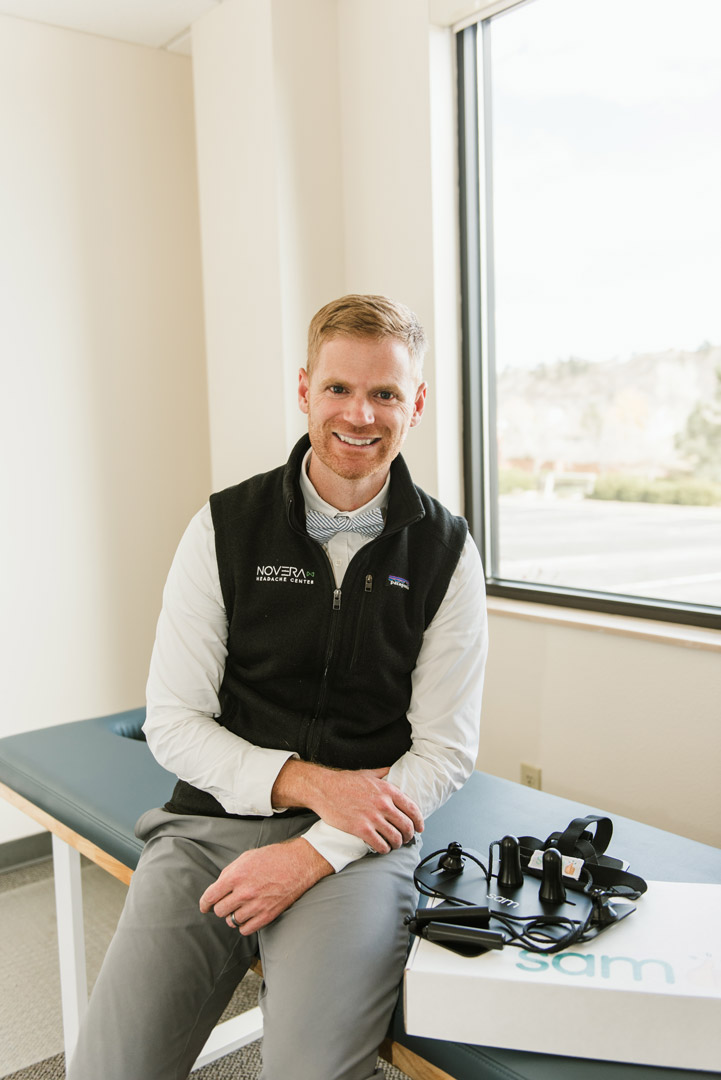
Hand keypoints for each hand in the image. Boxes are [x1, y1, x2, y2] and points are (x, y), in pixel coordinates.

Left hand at [198, 837, 332, 934]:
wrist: (299, 863)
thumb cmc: (273, 857)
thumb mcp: (247, 857)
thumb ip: (229, 872)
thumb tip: (218, 888)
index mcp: (236, 875)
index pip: (210, 896)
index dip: (204, 903)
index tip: (205, 906)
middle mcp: (244, 892)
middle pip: (220, 910)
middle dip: (220, 907)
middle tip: (227, 902)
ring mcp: (256, 905)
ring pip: (232, 921)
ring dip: (233, 916)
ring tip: (240, 908)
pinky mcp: (267, 915)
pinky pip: (246, 929)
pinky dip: (243, 925)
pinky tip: (247, 916)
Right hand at [272, 761, 423, 853]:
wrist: (324, 789)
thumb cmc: (344, 781)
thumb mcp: (367, 773)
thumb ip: (383, 773)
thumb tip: (392, 770)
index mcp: (387, 790)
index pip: (412, 809)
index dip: (419, 821)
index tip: (420, 828)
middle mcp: (383, 804)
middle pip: (406, 826)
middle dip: (409, 835)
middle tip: (406, 838)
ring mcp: (373, 818)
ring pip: (395, 837)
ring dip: (397, 844)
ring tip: (394, 844)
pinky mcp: (361, 830)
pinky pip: (380, 845)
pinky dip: (384, 849)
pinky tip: (382, 848)